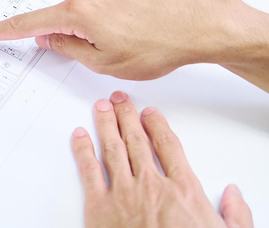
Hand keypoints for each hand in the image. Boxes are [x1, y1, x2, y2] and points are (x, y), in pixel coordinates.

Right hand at [0, 0, 264, 80]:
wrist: (198, 24)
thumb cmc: (155, 46)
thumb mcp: (104, 63)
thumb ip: (68, 48)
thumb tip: (49, 37)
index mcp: (76, 12)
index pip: (28, 23)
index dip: (1, 31)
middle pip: (61, 18)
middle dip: (71, 37)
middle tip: (103, 54)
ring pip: (86, 11)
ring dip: (96, 28)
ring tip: (130, 42)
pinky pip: (106, 1)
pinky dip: (113, 17)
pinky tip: (137, 27)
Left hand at [72, 91, 252, 227]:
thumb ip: (235, 216)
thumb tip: (234, 195)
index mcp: (183, 191)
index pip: (168, 147)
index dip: (157, 126)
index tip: (150, 113)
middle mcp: (151, 186)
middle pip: (137, 141)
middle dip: (127, 116)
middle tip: (120, 99)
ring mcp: (124, 194)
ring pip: (112, 148)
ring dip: (106, 124)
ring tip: (101, 107)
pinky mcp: (99, 207)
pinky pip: (89, 171)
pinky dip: (82, 150)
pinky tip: (79, 135)